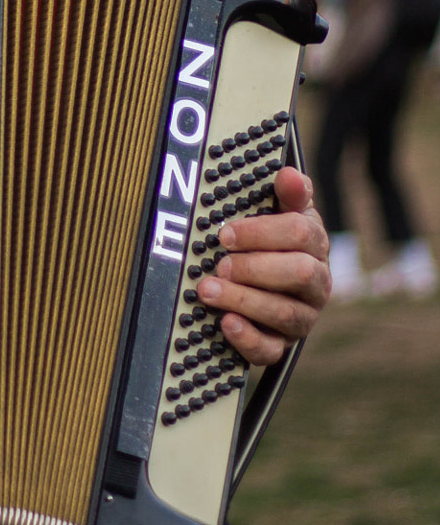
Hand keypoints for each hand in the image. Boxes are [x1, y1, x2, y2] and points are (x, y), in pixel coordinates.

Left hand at [197, 166, 330, 366]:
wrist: (268, 285)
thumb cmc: (272, 241)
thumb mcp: (280, 212)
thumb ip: (287, 194)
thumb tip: (288, 173)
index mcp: (316, 245)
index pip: (301, 234)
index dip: (262, 232)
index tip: (226, 234)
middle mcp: (317, 283)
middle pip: (298, 274)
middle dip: (255, 267)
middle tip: (220, 263)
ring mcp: (302, 317)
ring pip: (284, 313)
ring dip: (243, 300)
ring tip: (208, 290)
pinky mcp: (282, 346)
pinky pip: (271, 350)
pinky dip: (247, 338)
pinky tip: (226, 322)